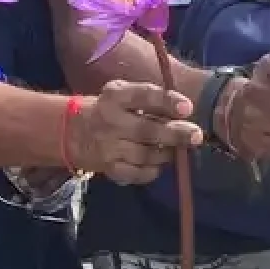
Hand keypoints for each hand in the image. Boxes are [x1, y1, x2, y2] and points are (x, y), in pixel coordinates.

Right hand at [74, 81, 202, 186]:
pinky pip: (138, 174)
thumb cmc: (111, 109)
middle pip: (147, 130)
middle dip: (175, 134)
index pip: (143, 96)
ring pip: (146, 155)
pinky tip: (157, 164)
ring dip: (167, 154)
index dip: (166, 101)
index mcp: (115, 96)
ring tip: (176, 149)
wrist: (72, 132)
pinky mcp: (109, 169)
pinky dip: (153, 171)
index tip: (188, 108)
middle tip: (196, 136)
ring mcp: (108, 148)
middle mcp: (110, 121)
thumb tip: (187, 114)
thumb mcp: (123, 94)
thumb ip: (151, 100)